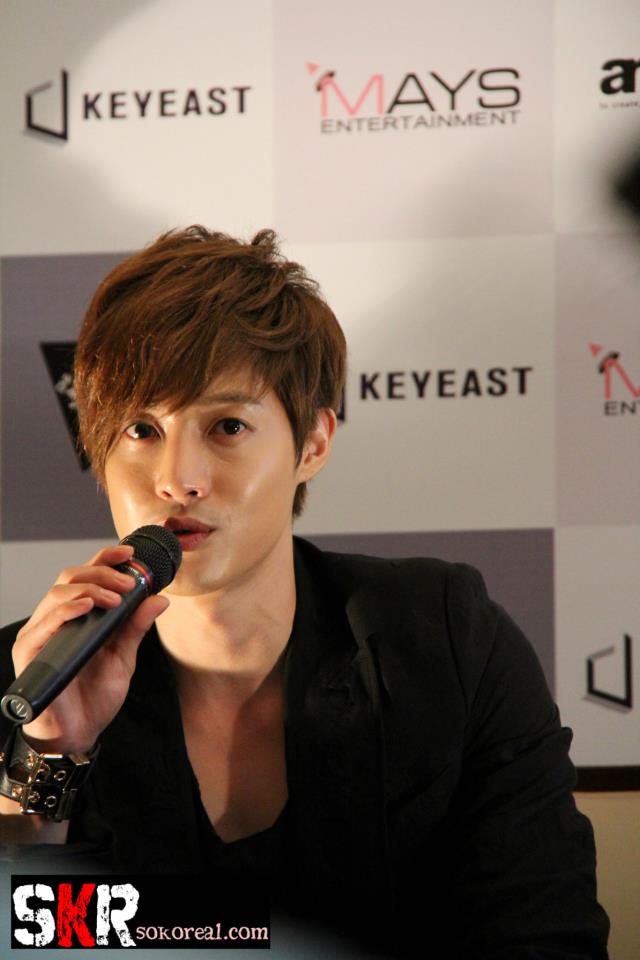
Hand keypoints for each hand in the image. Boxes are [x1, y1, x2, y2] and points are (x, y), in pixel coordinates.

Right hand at [11, 544, 168, 754]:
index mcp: (77, 616)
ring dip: (89, 588)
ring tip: (115, 598)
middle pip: (70, 577)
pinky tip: (87, 606)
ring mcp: (41, 635)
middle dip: (102, 572)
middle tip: (129, 582)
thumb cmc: (95, 698)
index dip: (104, 559)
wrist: (78, 735)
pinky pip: (44, 624)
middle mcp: (55, 620)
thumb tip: (160, 598)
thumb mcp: (124, 657)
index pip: (86, 576)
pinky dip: (66, 610)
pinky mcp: (30, 653)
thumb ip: (136, 627)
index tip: (129, 553)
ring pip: (57, 594)